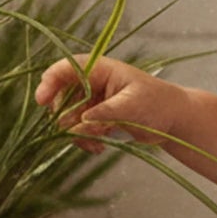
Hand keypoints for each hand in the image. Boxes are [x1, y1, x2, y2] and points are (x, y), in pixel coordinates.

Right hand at [35, 55, 182, 153]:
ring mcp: (93, 101)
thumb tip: (79, 122)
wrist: (174, 120)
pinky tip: (99, 147)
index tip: (42, 102)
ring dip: (76, 132)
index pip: (65, 69)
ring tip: (97, 142)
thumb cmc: (158, 103)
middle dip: (66, 116)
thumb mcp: (132, 106)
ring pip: (67, 117)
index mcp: (100, 70)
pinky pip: (78, 129)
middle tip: (82, 132)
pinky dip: (84, 140)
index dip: (49, 83)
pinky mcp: (96, 118)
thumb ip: (104, 113)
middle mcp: (92, 83)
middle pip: (60, 96)